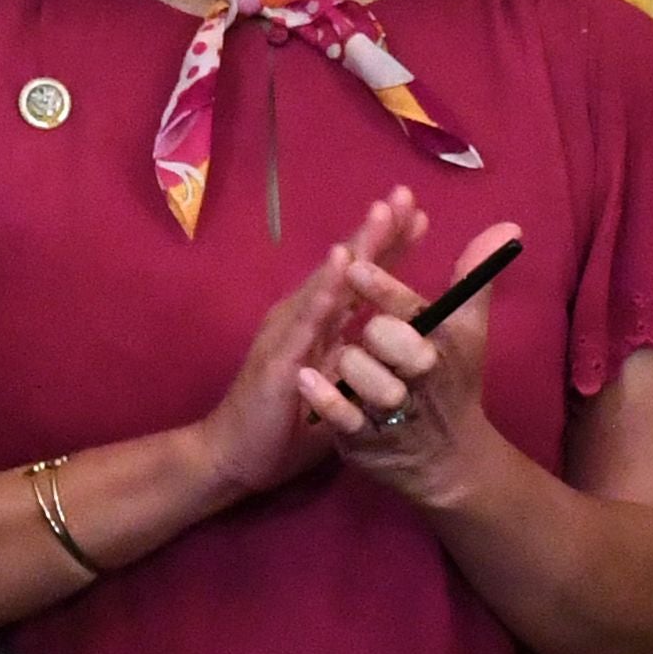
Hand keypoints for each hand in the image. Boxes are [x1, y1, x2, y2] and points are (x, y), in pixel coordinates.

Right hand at [185, 190, 426, 502]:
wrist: (232, 458)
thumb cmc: (282, 427)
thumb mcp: (335, 392)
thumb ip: (358, 368)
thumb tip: (391, 353)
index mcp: (319, 325)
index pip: (359, 280)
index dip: (388, 249)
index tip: (420, 216)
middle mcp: (302, 318)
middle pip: (346, 269)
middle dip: (376, 232)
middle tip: (405, 196)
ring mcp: (288, 333)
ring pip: (329, 283)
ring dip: (356, 247)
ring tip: (382, 215)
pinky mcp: (279, 357)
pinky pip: (306, 320)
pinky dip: (326, 289)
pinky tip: (343, 264)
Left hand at [296, 219, 518, 514]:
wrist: (450, 460)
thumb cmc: (454, 382)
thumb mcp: (468, 330)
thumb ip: (475, 277)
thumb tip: (507, 224)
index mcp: (440, 343)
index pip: (411, 309)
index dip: (383, 288)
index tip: (356, 266)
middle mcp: (416, 376)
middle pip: (387, 341)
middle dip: (375, 330)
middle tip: (370, 328)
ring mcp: (389, 410)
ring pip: (361, 375)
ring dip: (351, 365)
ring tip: (348, 360)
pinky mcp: (365, 440)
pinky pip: (342, 417)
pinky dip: (325, 398)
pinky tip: (305, 376)